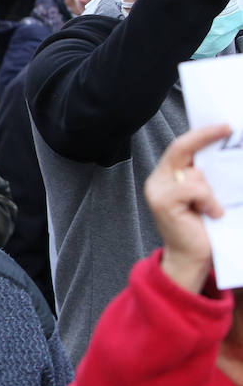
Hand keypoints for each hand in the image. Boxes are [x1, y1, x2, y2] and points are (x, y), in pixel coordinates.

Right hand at [146, 123, 231, 293]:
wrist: (191, 259)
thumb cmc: (203, 228)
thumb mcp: (206, 196)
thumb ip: (204, 178)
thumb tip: (224, 155)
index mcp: (167, 176)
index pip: (181, 147)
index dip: (201, 134)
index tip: (225, 126)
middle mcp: (158, 180)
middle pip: (180, 149)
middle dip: (204, 137)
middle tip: (227, 129)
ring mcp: (157, 191)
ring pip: (193, 174)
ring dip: (211, 191)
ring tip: (214, 209)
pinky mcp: (163, 202)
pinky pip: (193, 189)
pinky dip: (208, 200)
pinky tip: (210, 214)